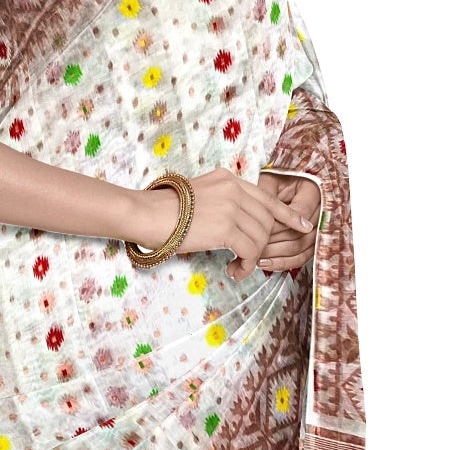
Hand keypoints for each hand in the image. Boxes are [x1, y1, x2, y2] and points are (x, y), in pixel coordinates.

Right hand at [128, 167, 314, 280]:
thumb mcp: (200, 195)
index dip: (288, 214)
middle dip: (262, 244)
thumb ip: (223, 201)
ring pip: (261, 237)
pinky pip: (250, 251)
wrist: (147, 214)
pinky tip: (234, 270)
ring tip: (237, 267)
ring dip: (252, 258)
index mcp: (229, 179)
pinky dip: (246, 265)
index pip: (267, 197)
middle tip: (248, 260)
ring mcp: (232, 207)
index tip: (303, 226)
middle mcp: (234, 189)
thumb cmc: (165, 211)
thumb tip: (238, 224)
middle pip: (267, 221)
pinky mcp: (226, 227)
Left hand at [255, 171, 321, 272]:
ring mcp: (319, 228)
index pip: (300, 213)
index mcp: (314, 191)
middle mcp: (322, 211)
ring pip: (302, 250)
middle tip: (253, 245)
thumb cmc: (281, 177)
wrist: (293, 180)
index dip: (279, 224)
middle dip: (274, 243)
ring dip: (277, 256)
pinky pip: (302, 258)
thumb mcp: (272, 178)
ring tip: (256, 257)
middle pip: (302, 236)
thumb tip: (257, 217)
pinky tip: (266, 263)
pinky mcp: (313, 241)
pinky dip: (283, 263)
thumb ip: (267, 196)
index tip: (259, 228)